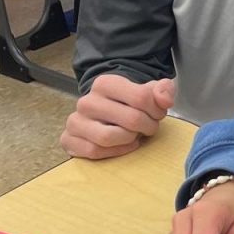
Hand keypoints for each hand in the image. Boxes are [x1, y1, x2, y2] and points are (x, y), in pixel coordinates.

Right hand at [60, 75, 175, 158]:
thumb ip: (163, 90)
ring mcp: (75, 120)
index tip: (158, 113)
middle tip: (150, 127)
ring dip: (130, 139)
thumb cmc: (130, 101)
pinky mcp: (69, 139)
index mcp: (105, 83)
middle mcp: (86, 101)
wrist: (106, 109)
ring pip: (108, 137)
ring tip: (135, 135)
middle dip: (148, 126)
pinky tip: (125, 144)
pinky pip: (94, 151)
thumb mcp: (150, 90)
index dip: (157, 109)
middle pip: (130, 119)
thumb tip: (164, 100)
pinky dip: (115, 151)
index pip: (141, 97)